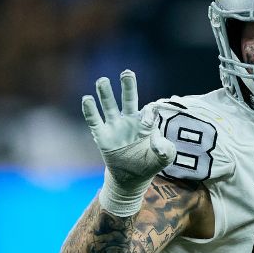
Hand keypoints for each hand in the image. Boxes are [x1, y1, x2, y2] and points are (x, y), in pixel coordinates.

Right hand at [82, 70, 175, 215]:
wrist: (132, 179)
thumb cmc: (149, 164)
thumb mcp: (164, 159)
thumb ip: (166, 150)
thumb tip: (158, 141)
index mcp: (146, 123)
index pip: (148, 112)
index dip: (149, 113)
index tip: (149, 116)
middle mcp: (130, 121)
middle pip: (129, 100)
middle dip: (128, 86)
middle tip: (127, 73)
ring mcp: (115, 127)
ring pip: (110, 106)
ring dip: (106, 93)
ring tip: (102, 80)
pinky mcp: (102, 136)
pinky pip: (95, 121)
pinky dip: (90, 111)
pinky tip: (87, 99)